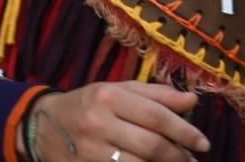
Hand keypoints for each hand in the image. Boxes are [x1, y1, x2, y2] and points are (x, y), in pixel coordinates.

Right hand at [23, 82, 209, 161]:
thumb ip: (156, 95)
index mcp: (110, 95)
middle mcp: (99, 122)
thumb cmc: (88, 103)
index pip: (156, 116)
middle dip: (178, 155)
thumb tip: (192, 101)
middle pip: (150, 145)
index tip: (203, 143)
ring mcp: (90, 150)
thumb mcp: (118, 89)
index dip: (185, 131)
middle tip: (192, 160)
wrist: (41, 125)